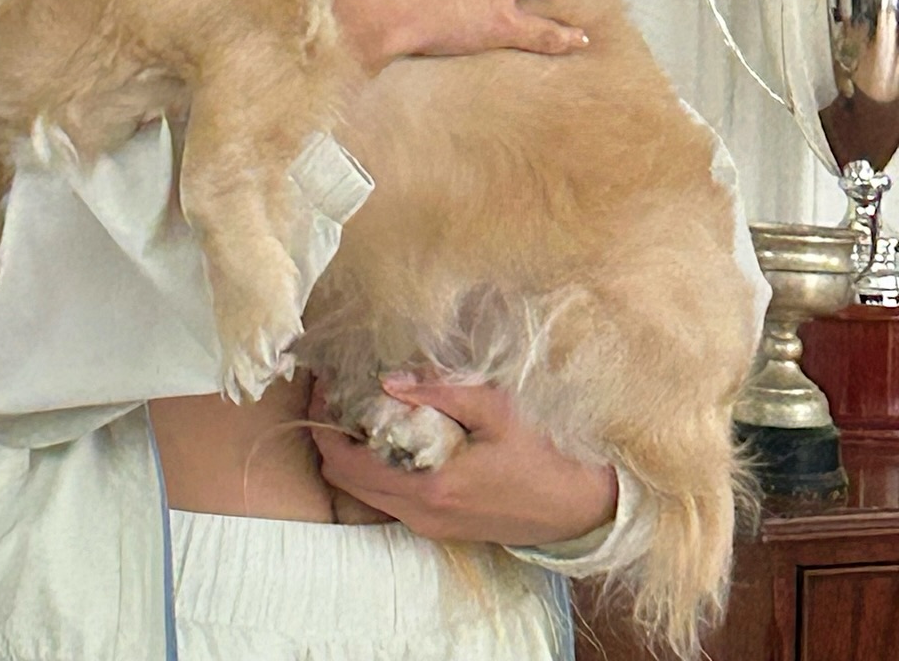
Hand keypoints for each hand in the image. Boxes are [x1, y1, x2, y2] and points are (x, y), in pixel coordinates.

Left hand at [310, 377, 618, 547]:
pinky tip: (394, 432)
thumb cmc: (544, 453)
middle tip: (337, 390)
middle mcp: (420, 514)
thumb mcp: (496, 408)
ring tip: (363, 405)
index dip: (323, 420)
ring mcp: (430, 525)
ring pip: (364, 491)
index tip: (323, 382)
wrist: (582, 507)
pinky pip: (389, 498)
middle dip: (330, 434)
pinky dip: (377, 466)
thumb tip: (389, 378)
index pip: (344, 461)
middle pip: (343, 480)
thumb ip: (440, 390)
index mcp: (429, 486)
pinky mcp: (441, 526)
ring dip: (353, 451)